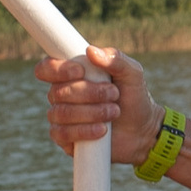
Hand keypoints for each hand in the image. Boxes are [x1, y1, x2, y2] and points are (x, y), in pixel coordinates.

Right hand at [36, 42, 159, 164]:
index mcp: (71, 75)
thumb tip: (91, 50)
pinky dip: (83, 131)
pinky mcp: (65, 139)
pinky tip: (102, 130)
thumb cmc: (134, 97)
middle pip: (58, 92)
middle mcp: (61, 95)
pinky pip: (61, 134)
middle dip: (89, 93)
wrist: (143, 130)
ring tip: (114, 111)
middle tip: (114, 94)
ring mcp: (61, 118)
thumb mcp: (132, 73)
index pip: (47, 68)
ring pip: (61, 113)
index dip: (58, 70)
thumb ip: (115, 59)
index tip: (80, 72)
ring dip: (91, 112)